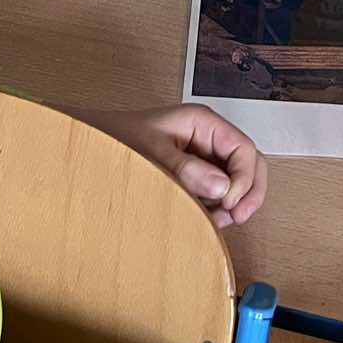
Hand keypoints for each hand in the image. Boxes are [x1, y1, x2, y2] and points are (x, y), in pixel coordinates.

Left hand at [84, 103, 266, 228]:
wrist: (92, 146)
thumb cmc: (116, 139)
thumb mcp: (151, 153)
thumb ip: (186, 169)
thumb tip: (222, 186)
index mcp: (203, 123)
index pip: (244, 148)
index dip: (244, 178)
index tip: (230, 202)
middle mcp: (209, 138)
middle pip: (250, 163)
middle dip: (249, 192)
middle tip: (236, 217)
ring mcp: (204, 157)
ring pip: (238, 180)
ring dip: (235, 203)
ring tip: (217, 219)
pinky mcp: (196, 175)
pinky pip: (220, 192)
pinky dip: (220, 208)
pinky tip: (207, 217)